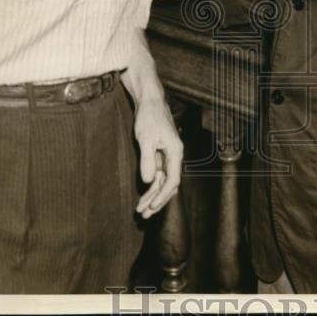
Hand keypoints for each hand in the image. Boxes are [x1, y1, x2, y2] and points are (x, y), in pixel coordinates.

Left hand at [133, 95, 183, 218]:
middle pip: (169, 184)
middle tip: (144, 214)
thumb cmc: (149, 117)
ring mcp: (167, 155)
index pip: (172, 180)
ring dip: (153, 195)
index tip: (152, 207)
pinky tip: (143, 194)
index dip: (162, 196)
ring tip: (141, 209)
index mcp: (175, 152)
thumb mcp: (146, 138)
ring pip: (163, 181)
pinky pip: (158, 174)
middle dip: (157, 200)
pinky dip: (151, 185)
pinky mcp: (160, 154)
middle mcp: (174, 155)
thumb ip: (147, 160)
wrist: (150, 101)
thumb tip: (148, 181)